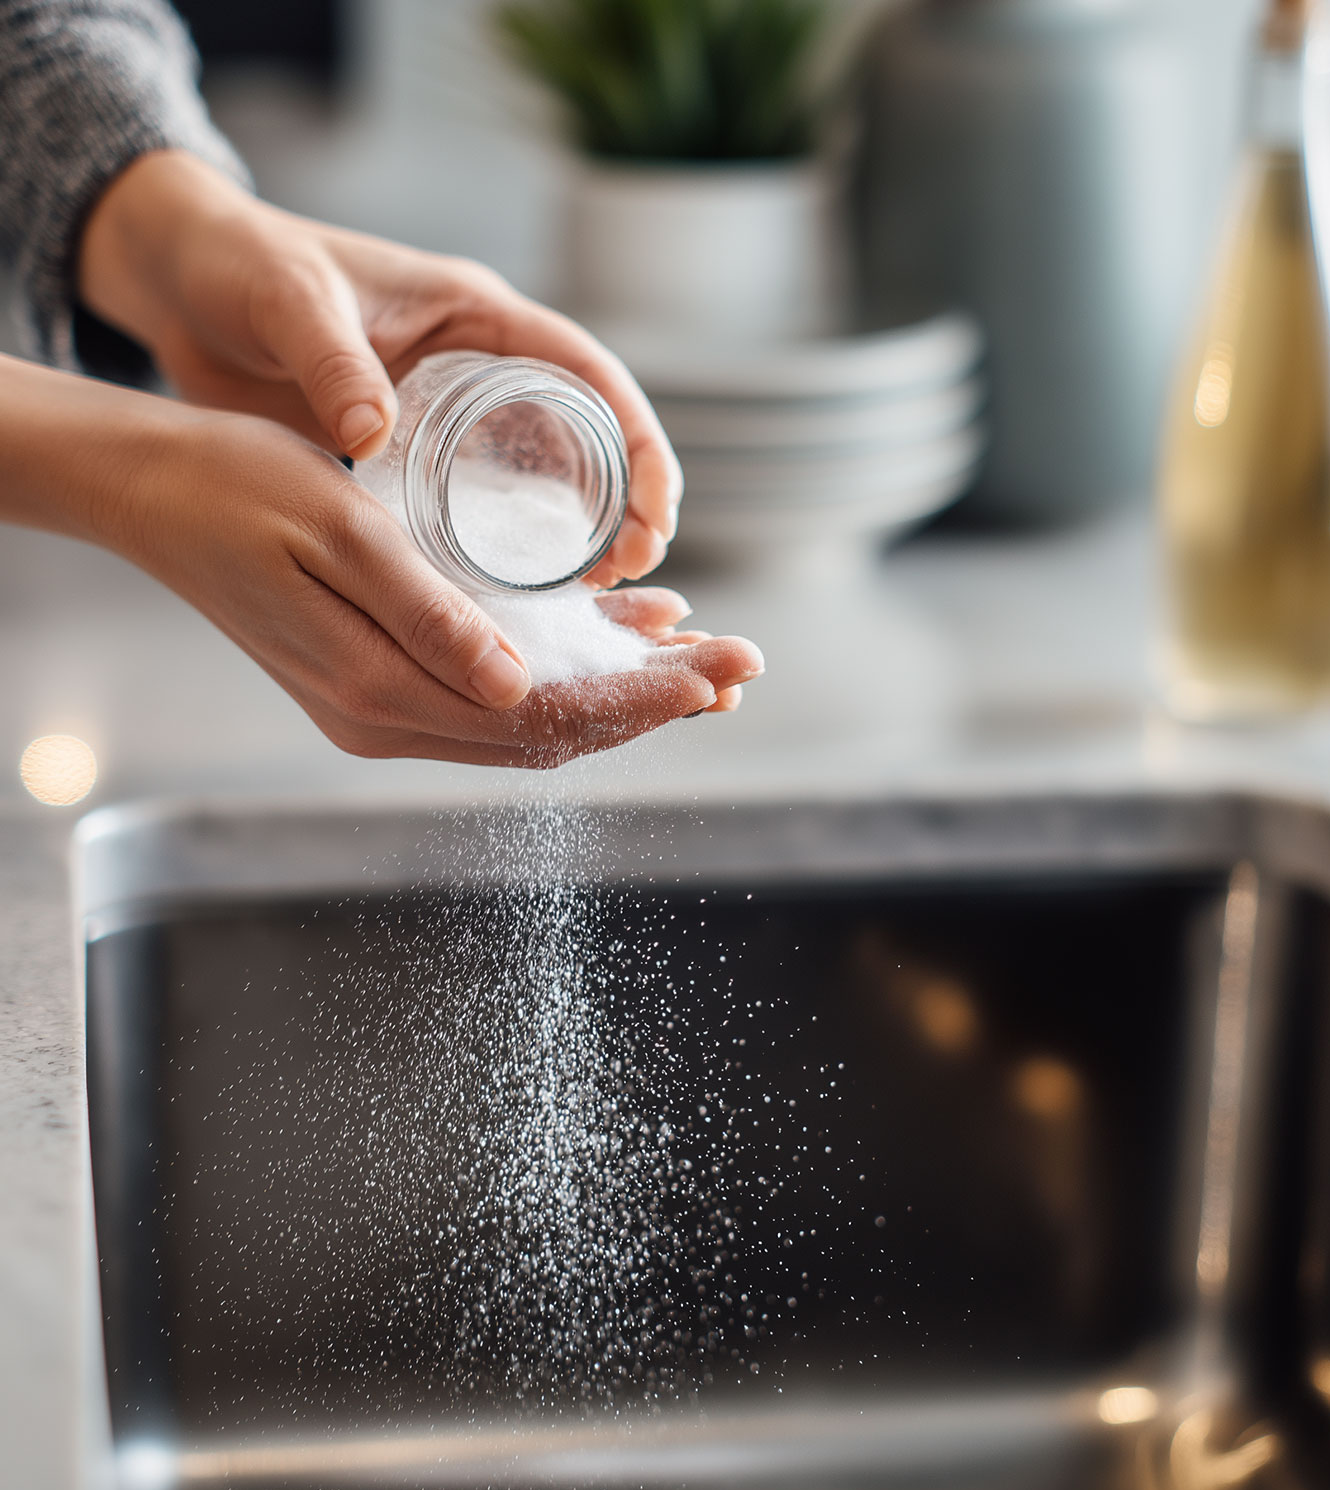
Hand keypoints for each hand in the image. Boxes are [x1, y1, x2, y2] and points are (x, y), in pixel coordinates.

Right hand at [0, 357, 759, 766]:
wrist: (158, 489)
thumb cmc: (241, 490)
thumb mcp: (341, 535)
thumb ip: (432, 619)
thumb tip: (520, 687)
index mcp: (386, 692)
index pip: (543, 720)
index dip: (638, 701)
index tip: (713, 675)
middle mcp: (394, 716)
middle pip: (555, 729)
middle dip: (655, 699)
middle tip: (741, 664)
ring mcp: (391, 702)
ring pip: (537, 712)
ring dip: (622, 683)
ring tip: (703, 646)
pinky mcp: (390, 673)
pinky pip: (501, 685)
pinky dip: (570, 661)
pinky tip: (620, 621)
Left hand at [78, 150, 678, 586]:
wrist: (181, 282)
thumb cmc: (241, 266)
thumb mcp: (290, 305)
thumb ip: (332, 363)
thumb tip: (374, 435)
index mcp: (478, 314)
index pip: (591, 375)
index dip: (638, 443)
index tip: (654, 513)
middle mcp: (480, 364)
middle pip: (589, 435)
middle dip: (627, 504)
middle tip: (627, 574)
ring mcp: (452, 412)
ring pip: (548, 473)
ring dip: (581, 531)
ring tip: (594, 595)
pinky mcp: (415, 451)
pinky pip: (485, 501)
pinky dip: (514, 544)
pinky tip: (519, 594)